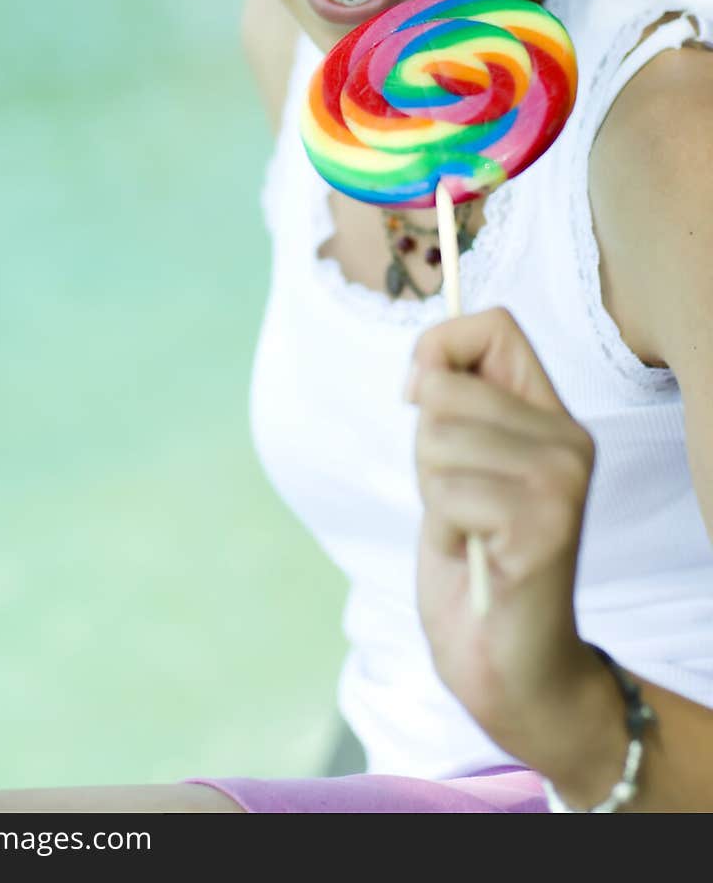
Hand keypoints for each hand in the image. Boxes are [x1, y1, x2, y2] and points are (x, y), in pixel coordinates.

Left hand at [406, 307, 597, 755]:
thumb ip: (450, 407)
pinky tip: (472, 557)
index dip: (438, 350)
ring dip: (433, 494)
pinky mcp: (546, 525)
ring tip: (468, 531)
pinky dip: (442, 530)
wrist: (508, 662)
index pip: (494, 325)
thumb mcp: (453, 464)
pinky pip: (447, 495)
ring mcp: (562, 482)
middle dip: (425, 449)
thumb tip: (421, 366)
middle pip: (447, 388)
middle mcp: (569, 440)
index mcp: (551, 415)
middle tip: (459, 503)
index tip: (419, 398)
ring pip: (439, 441)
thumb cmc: (472, 559)